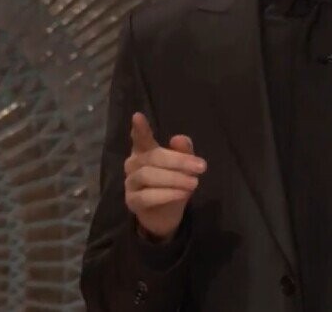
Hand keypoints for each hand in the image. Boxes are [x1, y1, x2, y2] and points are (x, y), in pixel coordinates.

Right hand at [124, 112, 205, 240]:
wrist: (165, 215)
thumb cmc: (173, 184)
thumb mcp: (184, 166)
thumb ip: (183, 151)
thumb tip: (178, 138)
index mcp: (144, 151)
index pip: (140, 138)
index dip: (139, 128)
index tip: (137, 116)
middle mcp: (133, 164)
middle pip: (152, 157)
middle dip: (178, 161)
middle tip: (201, 167)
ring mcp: (130, 183)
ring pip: (148, 175)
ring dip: (174, 178)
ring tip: (194, 183)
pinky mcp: (131, 202)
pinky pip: (146, 196)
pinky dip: (166, 194)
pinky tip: (182, 194)